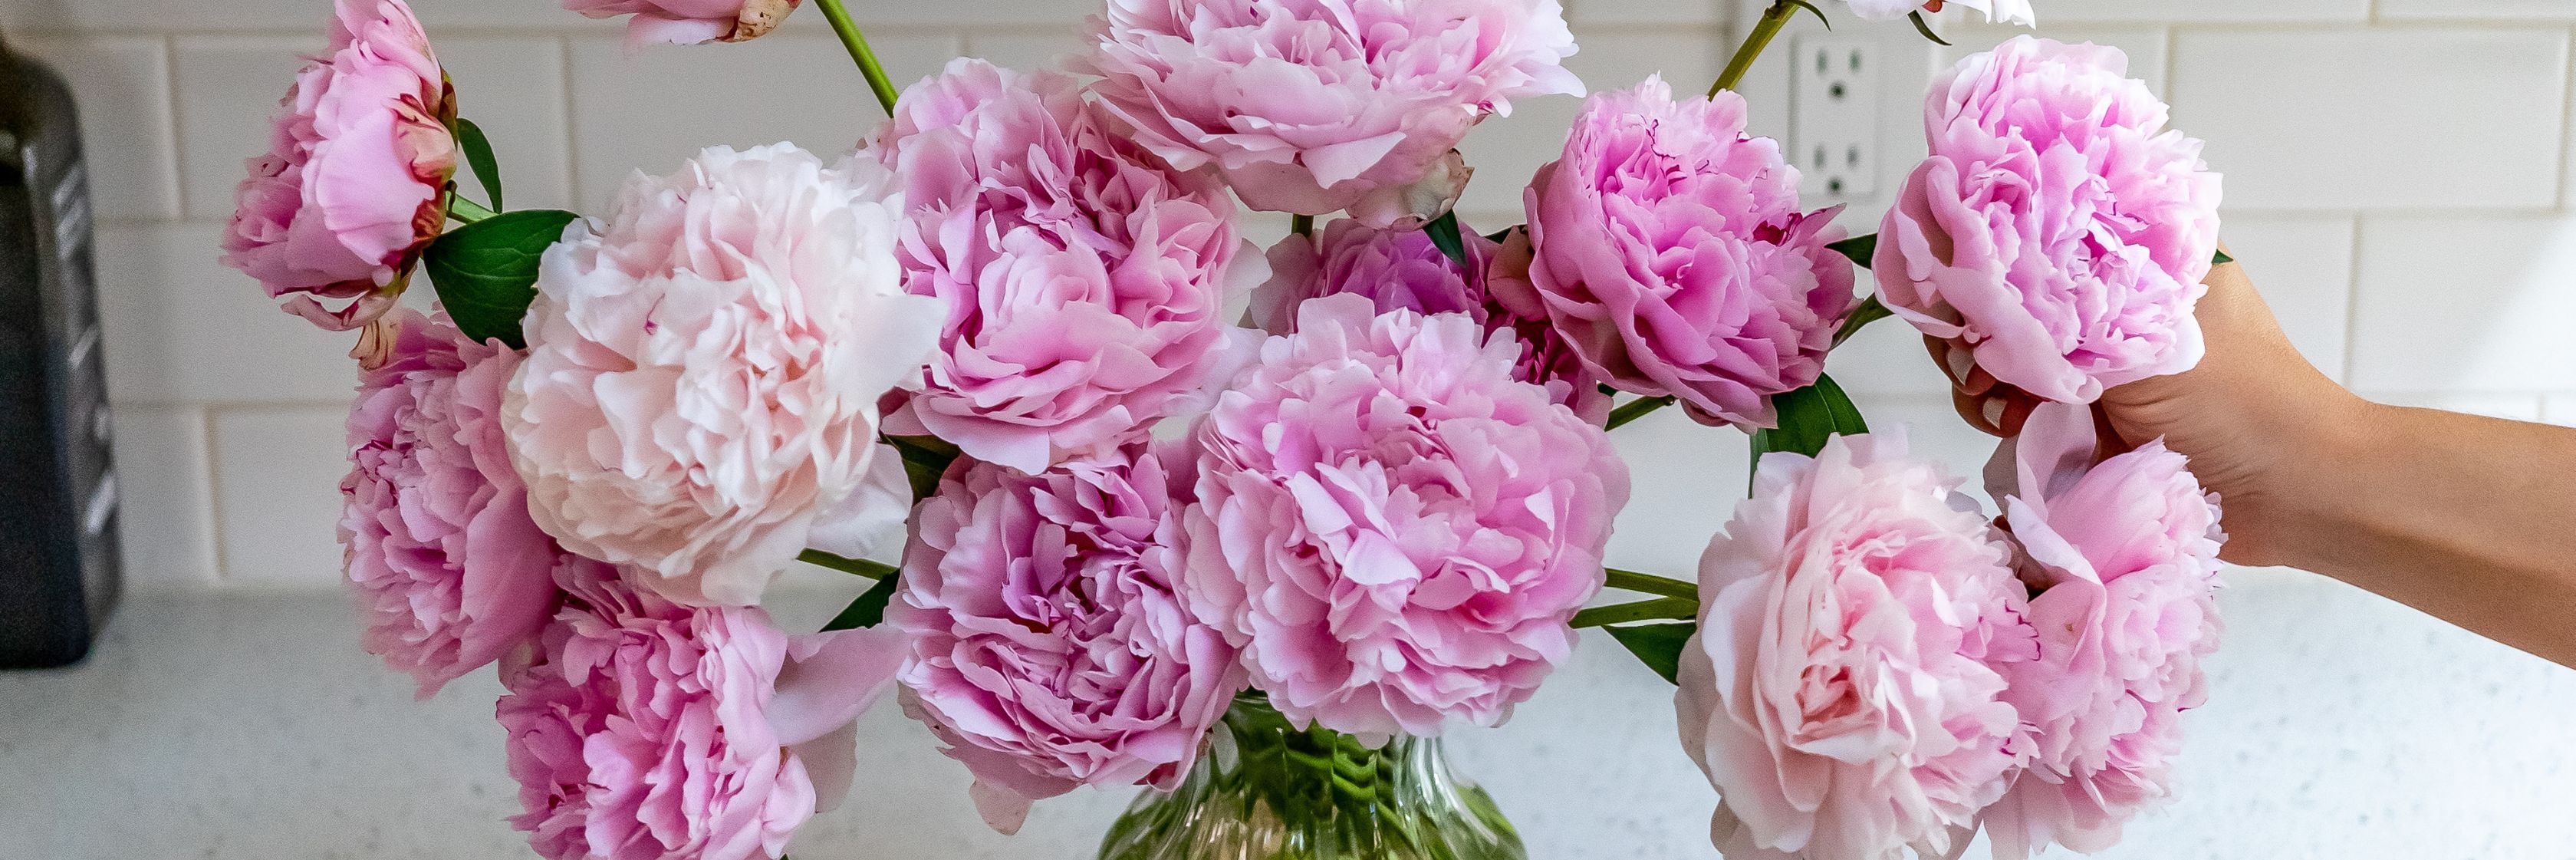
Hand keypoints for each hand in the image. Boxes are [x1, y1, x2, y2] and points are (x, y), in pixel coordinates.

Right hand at [1933, 251, 2364, 565]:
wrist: (2297, 495)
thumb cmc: (2244, 401)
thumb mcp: (2146, 335)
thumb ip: (2057, 313)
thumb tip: (1965, 290)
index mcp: (2131, 258)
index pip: (2025, 237)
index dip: (1979, 263)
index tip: (1964, 299)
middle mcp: (2104, 307)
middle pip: (1999, 302)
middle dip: (1976, 334)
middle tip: (1983, 367)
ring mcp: (2092, 369)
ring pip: (1998, 362)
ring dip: (1987, 386)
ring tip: (2013, 412)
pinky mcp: (2084, 426)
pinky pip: (2016, 416)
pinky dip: (2005, 425)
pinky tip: (2020, 435)